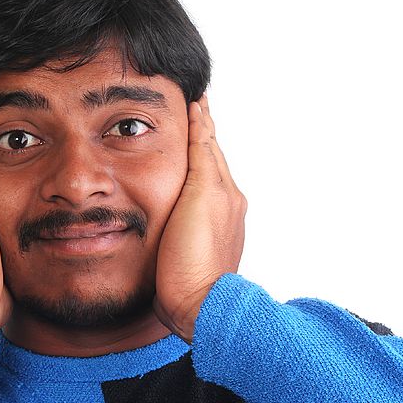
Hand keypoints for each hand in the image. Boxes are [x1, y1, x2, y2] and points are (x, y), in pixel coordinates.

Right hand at [152, 93, 247, 342]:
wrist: (197, 306)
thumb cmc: (193, 258)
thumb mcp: (200, 197)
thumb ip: (202, 159)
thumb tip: (204, 122)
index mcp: (224, 189)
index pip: (209, 143)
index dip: (200, 120)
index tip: (194, 97)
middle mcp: (225, 203)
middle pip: (209, 159)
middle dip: (199, 135)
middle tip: (189, 109)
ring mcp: (216, 224)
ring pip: (203, 180)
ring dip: (194, 158)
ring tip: (181, 142)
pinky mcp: (200, 243)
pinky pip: (195, 203)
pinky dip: (188, 186)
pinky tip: (176, 189)